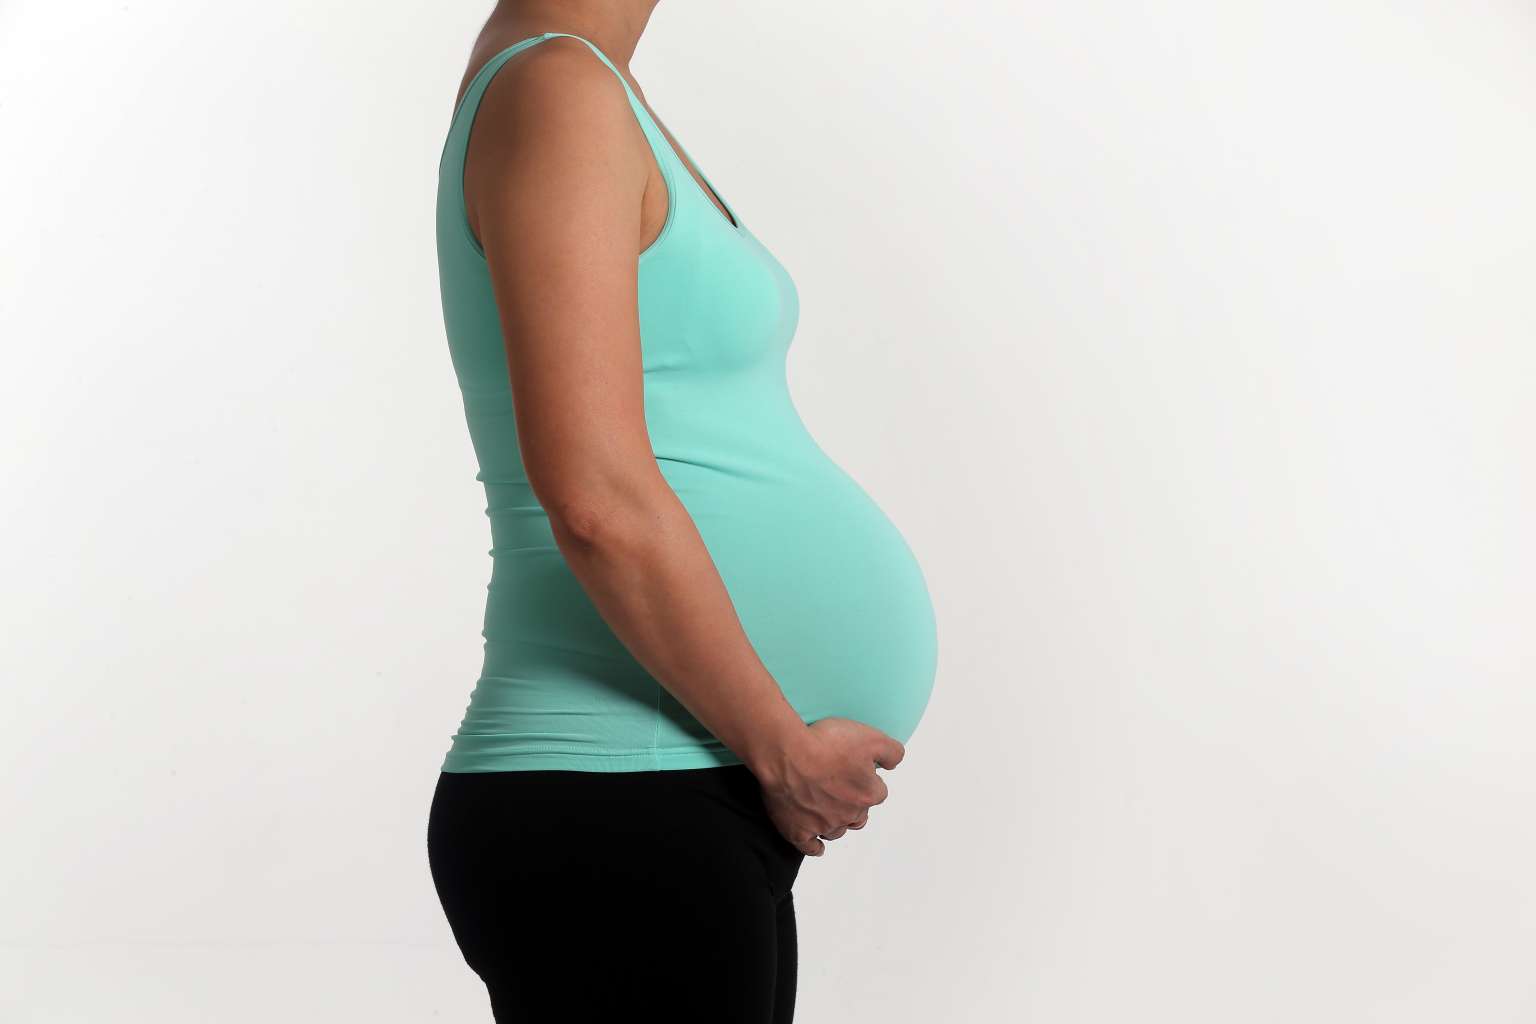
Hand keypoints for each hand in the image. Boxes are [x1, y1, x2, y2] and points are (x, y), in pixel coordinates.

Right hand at [746, 717, 903, 856]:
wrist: (786, 754)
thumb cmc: (825, 744)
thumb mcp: (870, 737)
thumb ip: (892, 752)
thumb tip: (894, 764)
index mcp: (868, 794)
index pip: (878, 792)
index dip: (868, 780)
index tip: (857, 770)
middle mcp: (849, 814)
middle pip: (859, 814)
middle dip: (854, 802)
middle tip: (841, 787)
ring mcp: (823, 825)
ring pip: (837, 830)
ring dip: (837, 822)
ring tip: (830, 810)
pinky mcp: (798, 831)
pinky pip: (810, 847)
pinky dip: (815, 846)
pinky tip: (817, 844)